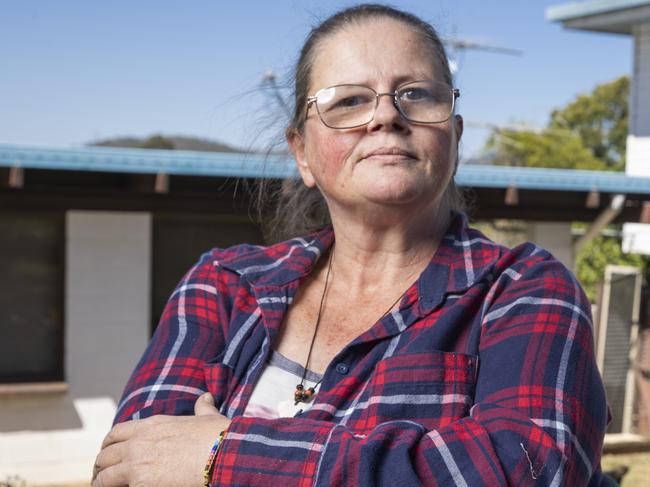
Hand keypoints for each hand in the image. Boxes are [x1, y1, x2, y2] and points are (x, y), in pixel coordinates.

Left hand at [92, 393, 229, 486]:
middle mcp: (139, 442)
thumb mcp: (208, 418)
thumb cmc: (218, 437)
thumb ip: (203, 407)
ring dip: (102, 482)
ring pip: (103, 476)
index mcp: (152, 425)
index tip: (108, 454)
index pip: (117, 433)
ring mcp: (137, 463)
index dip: (109, 444)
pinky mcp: (140, 483)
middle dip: (101, 466)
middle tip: (102, 476)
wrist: (222, 454)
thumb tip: (206, 397)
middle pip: (105, 455)